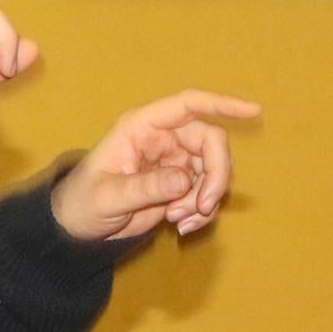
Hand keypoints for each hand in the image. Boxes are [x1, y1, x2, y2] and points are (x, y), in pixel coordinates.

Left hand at [48, 90, 261, 243]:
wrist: (79, 225)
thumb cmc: (84, 201)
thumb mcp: (109, 197)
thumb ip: (144, 188)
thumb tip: (184, 180)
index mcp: (142, 127)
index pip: (187, 106)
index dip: (221, 104)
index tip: (253, 111)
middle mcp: (163, 138)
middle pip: (211, 143)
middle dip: (216, 176)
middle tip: (203, 206)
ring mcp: (175, 161)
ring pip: (214, 171)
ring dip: (206, 200)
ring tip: (177, 221)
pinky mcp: (181, 185)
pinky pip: (208, 193)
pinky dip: (203, 212)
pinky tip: (181, 227)